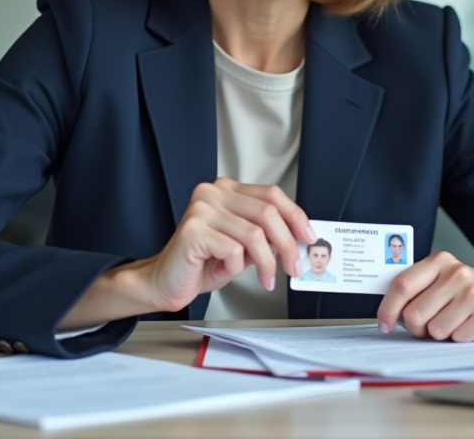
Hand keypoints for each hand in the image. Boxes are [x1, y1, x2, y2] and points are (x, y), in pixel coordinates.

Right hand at [142, 178, 315, 311]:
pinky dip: (236, 268)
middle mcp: (213, 193)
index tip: (308, 236)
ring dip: (267, 263)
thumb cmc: (202, 264)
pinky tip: (225, 272)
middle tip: (294, 266)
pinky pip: (233, 251)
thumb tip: (297, 239)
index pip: (271, 194)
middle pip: (267, 212)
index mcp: (226, 190)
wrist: (165, 282)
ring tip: (266, 279)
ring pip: (255, 234)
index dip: (295, 216)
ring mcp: (201, 209)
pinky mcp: (193, 230)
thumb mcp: (242, 246)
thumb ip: (265, 236)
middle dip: (287, 244)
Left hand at [376, 252, 473, 341]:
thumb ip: (415, 287)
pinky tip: (467, 325)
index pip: (402, 285)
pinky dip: (458, 338)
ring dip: (439, 333)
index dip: (387, 309)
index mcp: (439, 261)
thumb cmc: (464, 288)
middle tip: (427, 324)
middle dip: (416, 327)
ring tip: (452, 320)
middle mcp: (456, 275)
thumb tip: (387, 315)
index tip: (384, 324)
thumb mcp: (440, 276)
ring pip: (435, 331)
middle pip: (415, 314)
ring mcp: (473, 295)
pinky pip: (456, 339)